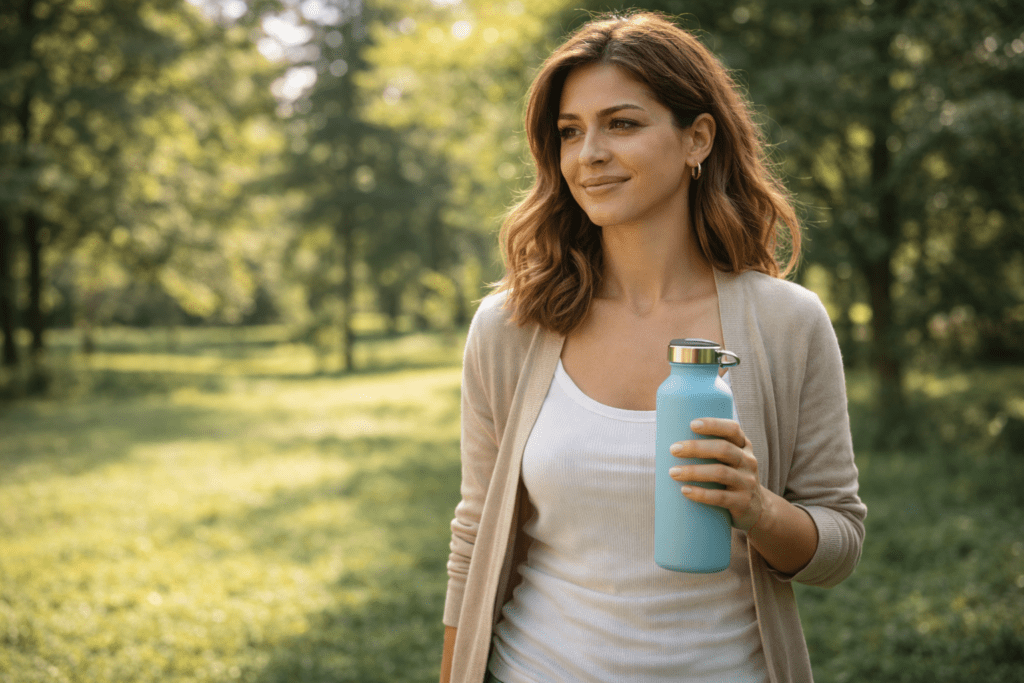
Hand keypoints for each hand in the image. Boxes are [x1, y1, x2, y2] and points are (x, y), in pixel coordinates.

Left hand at [668, 417, 764, 531]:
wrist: (755, 510)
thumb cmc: (728, 479)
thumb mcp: (727, 460)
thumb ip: (706, 450)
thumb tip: (663, 440)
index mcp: (743, 446)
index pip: (732, 429)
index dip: (713, 425)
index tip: (691, 424)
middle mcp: (748, 461)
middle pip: (723, 449)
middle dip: (696, 447)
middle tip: (673, 449)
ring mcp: (747, 482)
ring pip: (720, 473)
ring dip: (694, 471)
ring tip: (673, 472)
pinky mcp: (743, 503)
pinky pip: (721, 497)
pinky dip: (701, 494)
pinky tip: (685, 491)